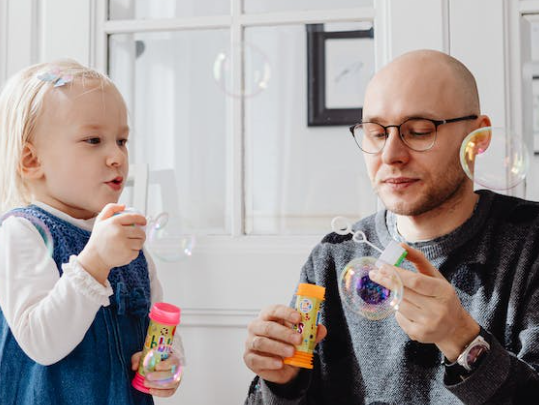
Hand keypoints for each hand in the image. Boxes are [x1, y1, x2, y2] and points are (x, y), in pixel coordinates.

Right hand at [78, 203, 146, 283]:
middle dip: (142, 233)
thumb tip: (124, 206)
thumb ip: (110, 209)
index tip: (143, 221)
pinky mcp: (127, 254)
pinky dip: (134, 252)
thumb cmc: (98, 238)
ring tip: (132, 243)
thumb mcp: (100, 221)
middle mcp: (119, 232)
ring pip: (140, 242)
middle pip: (139, 231)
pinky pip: (137, 252)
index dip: (141, 218)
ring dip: (139, 243)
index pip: (132, 217)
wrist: (94, 258)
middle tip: (138, 235)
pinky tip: (126, 251)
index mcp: (113, 222)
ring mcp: (124, 244)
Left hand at [131, 351, 181, 397]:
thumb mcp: (144, 355)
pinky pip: (169, 392)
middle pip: (171, 374)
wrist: (156, 365)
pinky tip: (150, 390)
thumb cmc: (152, 359)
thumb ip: (138, 358)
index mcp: (173, 357)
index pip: (173, 361)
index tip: (156, 367)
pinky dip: (159, 393)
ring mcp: (176, 379)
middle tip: (147, 377)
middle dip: (159, 377)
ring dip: (157, 385)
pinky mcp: (173, 387)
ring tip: (146, 383)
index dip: (166, 365)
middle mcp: (177, 369)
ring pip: (170, 384)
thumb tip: (134, 367)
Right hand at [243, 304, 326, 383]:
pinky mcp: (249, 358)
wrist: (282, 366)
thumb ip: (310, 333)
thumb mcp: (302, 338)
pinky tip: (280, 363)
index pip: (274, 310)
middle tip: (298, 339)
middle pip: (268, 327)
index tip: (299, 318)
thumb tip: (321, 329)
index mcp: (268, 316)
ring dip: (278, 347)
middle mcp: (256, 326)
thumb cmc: (289, 344)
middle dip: (284, 333)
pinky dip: (269, 361)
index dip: (286, 313)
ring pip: (261, 342)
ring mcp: (250, 342)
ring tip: (292, 352)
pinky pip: (256, 359)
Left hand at [369, 243, 478, 360]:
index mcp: (443, 291)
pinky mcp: (419, 334)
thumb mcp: (435, 276)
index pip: (415, 281)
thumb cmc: (441, 296)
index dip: (396, 273)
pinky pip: (399, 318)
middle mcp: (438, 309)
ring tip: (398, 293)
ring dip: (395, 297)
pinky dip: (399, 311)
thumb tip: (400, 245)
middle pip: (404, 293)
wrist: (454, 327)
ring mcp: (429, 324)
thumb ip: (418, 259)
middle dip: (387, 281)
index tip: (381, 266)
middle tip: (374, 273)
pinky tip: (407, 309)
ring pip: (399, 305)